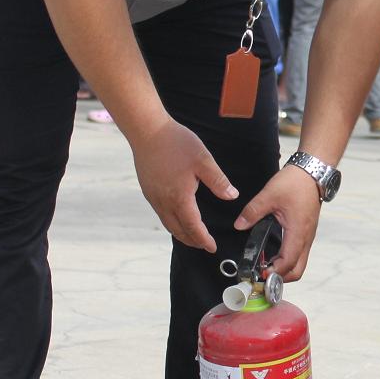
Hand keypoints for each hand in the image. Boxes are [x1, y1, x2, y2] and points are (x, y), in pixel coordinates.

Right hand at [129, 117, 237, 250]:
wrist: (147, 130)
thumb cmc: (176, 143)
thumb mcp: (203, 160)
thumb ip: (218, 181)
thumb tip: (232, 196)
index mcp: (179, 197)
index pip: (193, 227)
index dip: (203, 239)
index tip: (212, 248)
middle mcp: (163, 202)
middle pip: (178, 230)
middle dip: (192, 240)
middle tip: (204, 245)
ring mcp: (153, 196)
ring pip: (167, 223)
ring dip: (180, 232)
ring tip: (192, 236)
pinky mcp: (148, 190)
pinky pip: (160, 213)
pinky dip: (171, 221)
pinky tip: (177, 216)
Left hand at [235, 163, 322, 281]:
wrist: (312, 172)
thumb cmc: (295, 183)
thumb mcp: (269, 195)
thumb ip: (252, 212)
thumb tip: (239, 225)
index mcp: (297, 232)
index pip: (288, 262)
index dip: (274, 273)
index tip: (259, 274)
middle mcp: (305, 238)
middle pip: (297, 271)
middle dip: (280, 278)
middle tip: (261, 275)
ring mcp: (307, 237)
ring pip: (299, 264)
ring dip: (283, 269)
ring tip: (264, 266)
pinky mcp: (306, 233)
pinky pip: (299, 254)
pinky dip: (286, 260)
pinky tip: (272, 254)